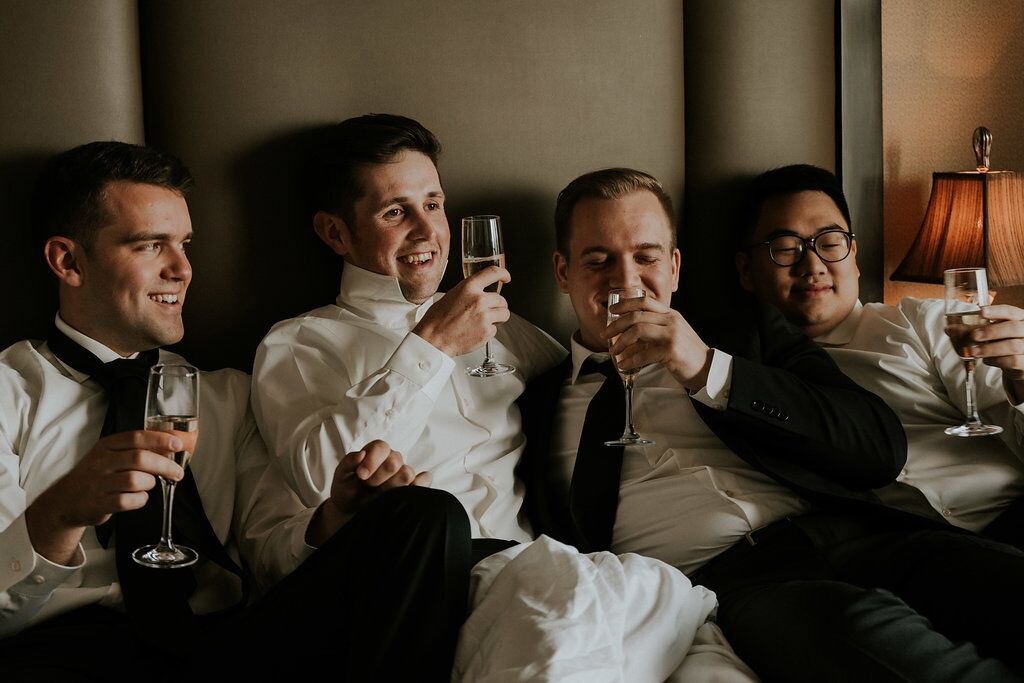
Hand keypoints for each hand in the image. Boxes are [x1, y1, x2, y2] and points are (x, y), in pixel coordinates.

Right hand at [24, 431, 184, 564]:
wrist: (65, 501)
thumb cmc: (95, 476)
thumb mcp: (109, 455)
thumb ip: (135, 449)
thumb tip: (170, 448)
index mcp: (106, 446)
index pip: (136, 437)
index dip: (159, 440)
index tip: (177, 445)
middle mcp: (101, 462)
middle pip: (140, 459)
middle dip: (165, 465)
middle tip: (177, 473)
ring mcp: (99, 483)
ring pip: (136, 480)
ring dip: (150, 484)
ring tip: (149, 485)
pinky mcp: (99, 503)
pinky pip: (128, 501)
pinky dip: (140, 500)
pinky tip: (138, 498)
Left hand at [307, 440, 431, 545]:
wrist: (352, 510)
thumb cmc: (347, 489)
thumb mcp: (341, 476)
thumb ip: (348, 462)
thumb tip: (361, 454)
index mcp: (376, 451)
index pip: (381, 447)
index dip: (372, 461)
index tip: (361, 476)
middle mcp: (393, 459)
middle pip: (395, 461)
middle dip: (379, 477)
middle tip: (368, 485)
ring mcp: (404, 472)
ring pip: (407, 473)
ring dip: (391, 486)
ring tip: (379, 494)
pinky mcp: (414, 486)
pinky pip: (425, 480)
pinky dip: (418, 485)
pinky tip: (405, 494)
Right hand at [411, 266, 510, 357]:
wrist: (433, 340)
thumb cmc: (436, 320)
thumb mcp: (451, 296)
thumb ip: (468, 292)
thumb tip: (478, 292)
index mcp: (468, 287)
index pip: (493, 273)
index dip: (503, 274)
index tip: (506, 277)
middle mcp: (479, 300)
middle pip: (501, 299)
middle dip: (497, 305)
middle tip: (487, 311)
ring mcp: (484, 316)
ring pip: (504, 314)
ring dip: (498, 317)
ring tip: (483, 321)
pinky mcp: (487, 331)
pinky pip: (496, 329)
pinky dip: (488, 331)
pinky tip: (475, 332)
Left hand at [603, 296, 713, 391]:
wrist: (707, 368)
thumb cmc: (687, 353)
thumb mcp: (672, 334)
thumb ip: (654, 329)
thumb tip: (628, 334)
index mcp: (670, 314)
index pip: (644, 301)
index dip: (625, 303)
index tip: (612, 311)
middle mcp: (671, 320)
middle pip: (636, 316)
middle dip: (616, 325)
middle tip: (605, 334)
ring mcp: (672, 334)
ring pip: (638, 330)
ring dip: (621, 341)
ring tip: (614, 351)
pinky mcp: (671, 350)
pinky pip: (644, 353)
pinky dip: (630, 360)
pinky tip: (624, 365)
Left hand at [964, 304, 1023, 401]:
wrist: (1020, 365)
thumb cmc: (1004, 344)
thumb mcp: (992, 335)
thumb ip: (974, 330)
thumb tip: (949, 329)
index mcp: (1021, 319)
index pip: (1011, 311)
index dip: (996, 311)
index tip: (981, 312)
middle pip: (1013, 328)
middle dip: (991, 331)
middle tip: (974, 336)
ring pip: (1012, 346)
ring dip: (989, 349)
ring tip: (974, 352)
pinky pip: (1013, 361)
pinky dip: (996, 361)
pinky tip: (987, 360)